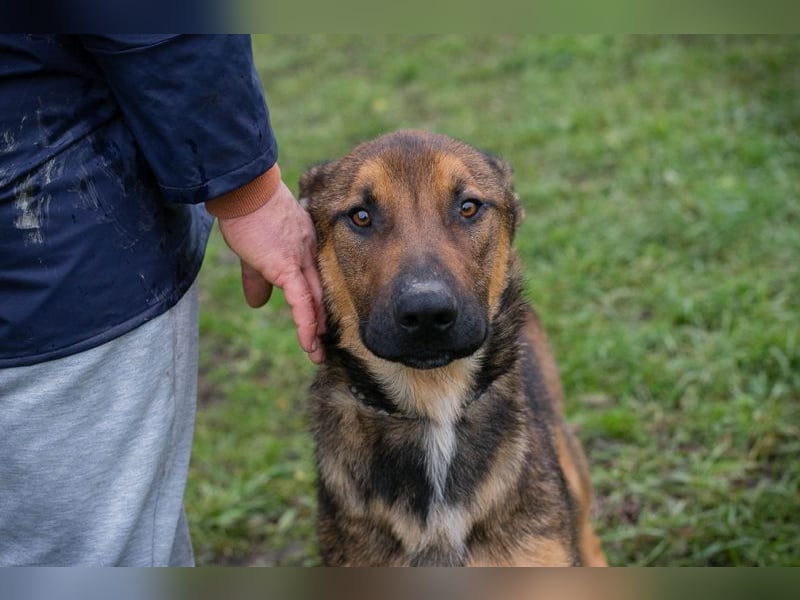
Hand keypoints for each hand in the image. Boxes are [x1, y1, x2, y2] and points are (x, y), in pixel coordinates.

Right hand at [217, 181, 325, 362]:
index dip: (316, 305)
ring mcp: (299, 260)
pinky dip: (306, 322)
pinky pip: (302, 300)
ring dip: (315, 331)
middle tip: (324, 347)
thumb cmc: (246, 213)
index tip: (318, 325)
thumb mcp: (253, 251)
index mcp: (302, 248)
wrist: (244, 191)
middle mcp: (307, 255)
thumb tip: (258, 302)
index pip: (313, 283)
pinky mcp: (286, 266)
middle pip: (319, 295)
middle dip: (321, 323)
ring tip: (316, 353)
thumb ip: (258, 277)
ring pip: (313, 301)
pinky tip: (309, 340)